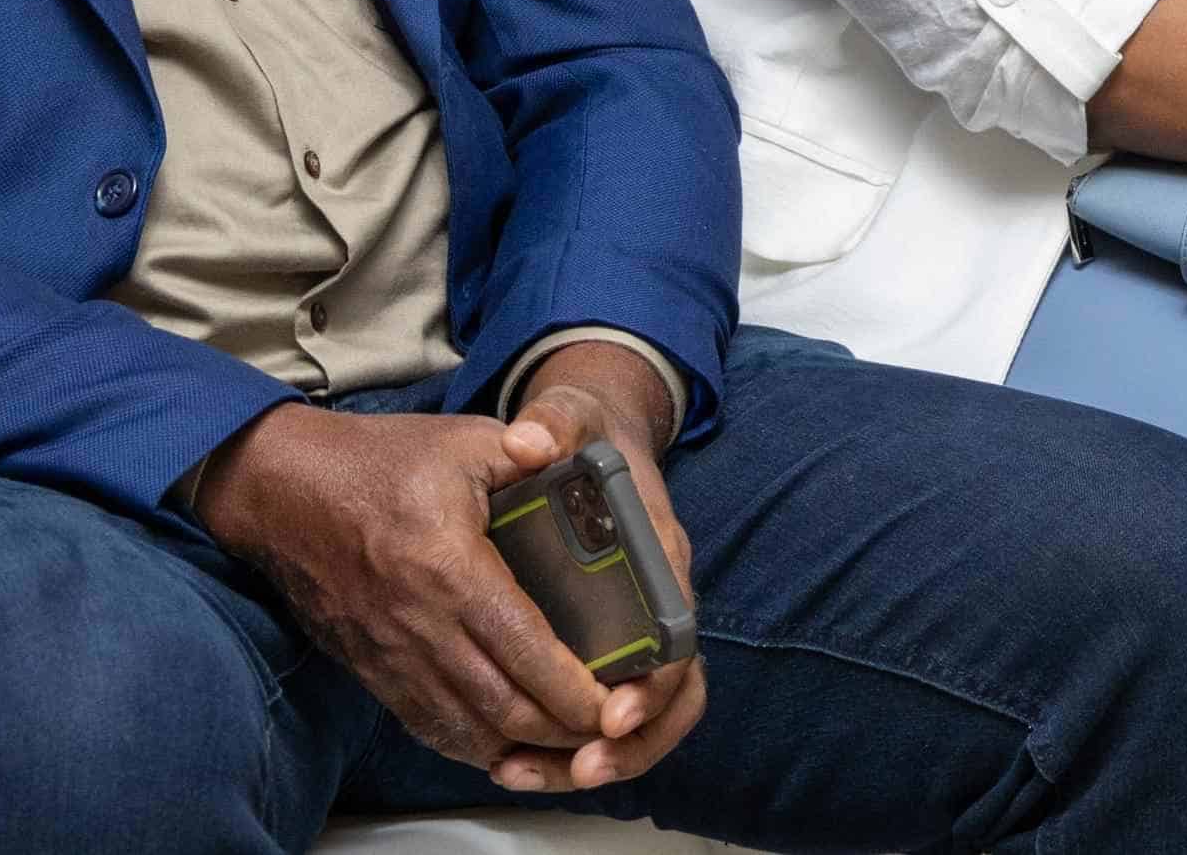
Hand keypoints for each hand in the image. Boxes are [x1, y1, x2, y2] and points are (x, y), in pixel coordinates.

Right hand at [194, 391, 691, 793]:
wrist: (282, 491)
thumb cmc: (374, 462)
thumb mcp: (459, 439)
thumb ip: (523, 448)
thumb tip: (567, 453)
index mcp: (448, 567)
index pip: (522, 647)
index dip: (572, 686)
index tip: (613, 701)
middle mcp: (419, 625)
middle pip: (502, 705)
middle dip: (562, 728)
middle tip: (607, 729)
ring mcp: (391, 656)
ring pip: (465, 728)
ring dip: (522, 745)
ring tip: (569, 742)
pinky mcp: (372, 670)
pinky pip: (427, 725)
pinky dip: (472, 742)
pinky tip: (505, 741)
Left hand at [507, 342, 707, 781]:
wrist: (593, 432)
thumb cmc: (586, 429)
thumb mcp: (573, 411)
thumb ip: (555, 422)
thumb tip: (529, 440)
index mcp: (662, 557)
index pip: (678, 640)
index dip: (651, 687)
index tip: (611, 715)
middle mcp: (659, 602)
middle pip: (669, 700)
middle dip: (630, 746)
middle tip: (579, 767)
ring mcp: (634, 630)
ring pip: (638, 720)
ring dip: (593, 758)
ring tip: (527, 774)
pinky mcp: (601, 646)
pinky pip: (600, 714)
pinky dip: (563, 745)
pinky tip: (508, 758)